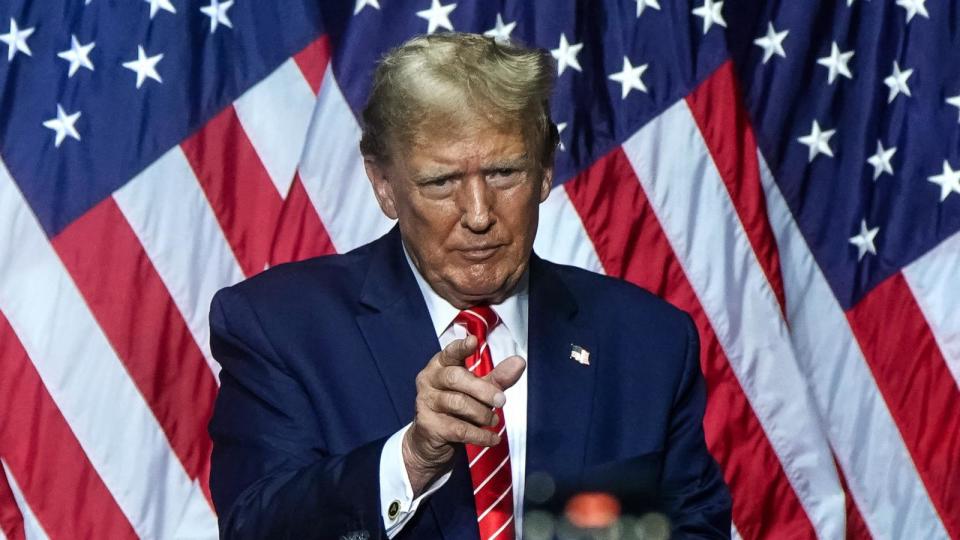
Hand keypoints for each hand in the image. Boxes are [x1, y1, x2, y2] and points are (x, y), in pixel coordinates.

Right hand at [402, 335, 525, 495]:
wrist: (431, 442)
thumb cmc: (456, 409)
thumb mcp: (478, 390)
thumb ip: (497, 377)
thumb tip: (519, 362)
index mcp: (440, 365)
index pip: (450, 352)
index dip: (461, 347)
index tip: (474, 341)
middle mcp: (429, 379)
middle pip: (455, 378)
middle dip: (482, 389)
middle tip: (502, 400)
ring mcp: (425, 402)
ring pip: (458, 403)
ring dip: (482, 414)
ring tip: (493, 420)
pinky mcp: (428, 425)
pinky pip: (459, 429)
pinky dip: (480, 435)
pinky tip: (492, 438)